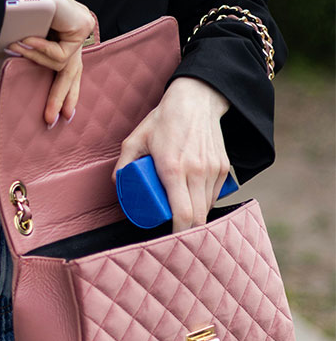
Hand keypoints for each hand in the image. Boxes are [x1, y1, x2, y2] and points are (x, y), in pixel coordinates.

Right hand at [4, 0, 93, 126]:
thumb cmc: (14, 5)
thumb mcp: (24, 41)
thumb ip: (32, 57)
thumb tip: (21, 75)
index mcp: (64, 34)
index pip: (70, 67)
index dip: (67, 92)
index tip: (65, 114)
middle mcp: (76, 31)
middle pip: (73, 71)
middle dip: (61, 97)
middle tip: (52, 119)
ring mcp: (81, 27)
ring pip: (63, 65)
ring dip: (36, 60)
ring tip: (16, 48)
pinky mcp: (82, 25)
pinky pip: (60, 54)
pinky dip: (40, 51)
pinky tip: (26, 40)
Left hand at [111, 77, 231, 233]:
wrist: (196, 100)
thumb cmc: (162, 121)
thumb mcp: (135, 140)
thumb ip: (123, 164)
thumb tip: (116, 184)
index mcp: (173, 168)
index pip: (183, 214)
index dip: (177, 233)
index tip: (169, 241)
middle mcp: (196, 171)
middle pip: (198, 217)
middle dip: (186, 231)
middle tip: (172, 234)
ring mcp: (213, 169)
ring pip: (208, 207)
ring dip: (196, 217)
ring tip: (181, 218)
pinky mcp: (223, 166)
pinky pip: (215, 195)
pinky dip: (205, 203)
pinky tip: (194, 202)